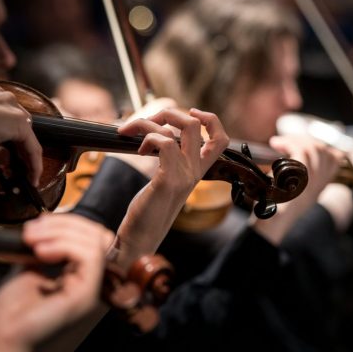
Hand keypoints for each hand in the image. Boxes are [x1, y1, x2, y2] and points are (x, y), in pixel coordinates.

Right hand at [0, 86, 42, 184]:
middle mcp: (3, 98)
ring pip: (28, 137)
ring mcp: (12, 107)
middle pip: (21, 128)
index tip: (13, 160)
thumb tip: (5, 159)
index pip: (8, 122)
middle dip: (22, 151)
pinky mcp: (19, 121)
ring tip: (30, 176)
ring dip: (29, 158)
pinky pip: (32, 145)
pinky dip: (34, 162)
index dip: (13, 144)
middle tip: (22, 170)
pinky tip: (32, 175)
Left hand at [0, 213, 109, 351]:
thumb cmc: (10, 316)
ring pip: (95, 242)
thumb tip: (48, 223)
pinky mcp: (85, 297)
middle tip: (31, 230)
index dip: (68, 224)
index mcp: (79, 277)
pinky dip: (65, 245)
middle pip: (97, 235)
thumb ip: (44, 250)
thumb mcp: (28, 270)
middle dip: (64, 223)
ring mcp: (90, 291)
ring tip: (31, 239)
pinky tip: (40, 251)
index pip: (92, 237)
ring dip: (61, 232)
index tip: (36, 225)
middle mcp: (90, 284)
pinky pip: (90, 257)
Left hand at [110, 108, 228, 269]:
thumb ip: (169, 160)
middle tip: (148, 122)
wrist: (141, 239)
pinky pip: (165, 143)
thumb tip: (158, 134)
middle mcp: (195, 171)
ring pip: (178, 129)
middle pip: (195, 124)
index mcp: (197, 171)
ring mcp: (184, 175)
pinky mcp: (168, 180)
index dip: (210, 119)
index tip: (191, 112)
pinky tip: (139, 151)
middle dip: (168, 113)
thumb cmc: (149, 210)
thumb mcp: (165, 180)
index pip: (221, 139)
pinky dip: (148, 138)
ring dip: (148, 123)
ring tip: (131, 133)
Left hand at [254, 135, 342, 243]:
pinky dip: (288, 142)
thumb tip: (293, 156)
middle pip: (323, 150)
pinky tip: (277, 144)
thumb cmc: (274, 209)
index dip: (322, 146)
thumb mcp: (292, 192)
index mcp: (319, 187)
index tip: (305, 143)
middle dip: (305, 140)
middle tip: (287, 140)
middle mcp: (319, 183)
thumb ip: (298, 178)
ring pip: (313, 149)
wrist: (271, 225)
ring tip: (279, 142)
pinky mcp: (301, 177)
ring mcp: (312, 181)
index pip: (335, 159)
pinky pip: (301, 151)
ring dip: (294, 139)